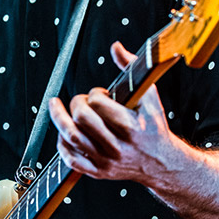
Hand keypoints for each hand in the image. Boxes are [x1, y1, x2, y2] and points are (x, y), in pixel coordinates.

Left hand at [48, 41, 176, 183]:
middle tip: (81, 101)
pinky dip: (61, 144)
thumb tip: (115, 47)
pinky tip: (63, 132)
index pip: (98, 103)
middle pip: (81, 118)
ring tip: (57, 108)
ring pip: (71, 138)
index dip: (95, 94)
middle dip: (76, 103)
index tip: (101, 95)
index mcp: (131, 126)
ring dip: (60, 119)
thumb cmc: (153, 126)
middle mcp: (117, 146)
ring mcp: (106, 161)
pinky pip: (71, 160)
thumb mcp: (149, 95)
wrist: (161, 162)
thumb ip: (132, 68)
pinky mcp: (99, 172)